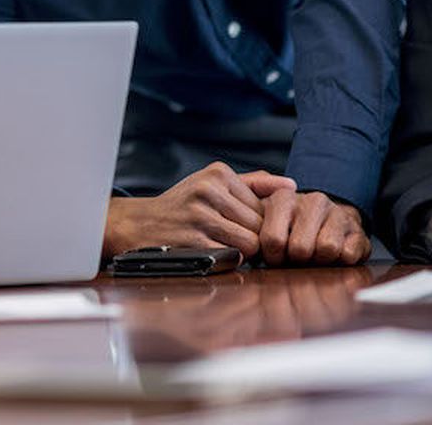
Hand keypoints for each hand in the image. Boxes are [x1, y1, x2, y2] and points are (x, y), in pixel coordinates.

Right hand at [102, 161, 298, 258]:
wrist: (139, 224)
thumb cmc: (182, 205)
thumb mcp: (211, 183)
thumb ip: (253, 183)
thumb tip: (292, 186)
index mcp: (217, 173)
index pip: (265, 205)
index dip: (259, 222)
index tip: (241, 225)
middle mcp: (208, 190)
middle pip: (260, 226)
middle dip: (252, 237)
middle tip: (232, 238)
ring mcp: (200, 216)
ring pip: (250, 243)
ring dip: (242, 250)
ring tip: (223, 244)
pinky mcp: (194, 241)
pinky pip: (233, 257)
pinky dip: (227, 259)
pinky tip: (212, 251)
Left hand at [256, 190, 371, 265]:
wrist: (326, 223)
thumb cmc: (288, 231)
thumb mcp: (262, 227)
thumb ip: (249, 234)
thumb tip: (244, 253)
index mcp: (282, 199)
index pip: (273, 240)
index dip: (274, 257)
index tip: (276, 255)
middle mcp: (312, 201)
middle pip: (300, 248)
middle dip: (297, 260)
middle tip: (297, 256)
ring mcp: (338, 213)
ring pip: (327, 249)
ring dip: (319, 261)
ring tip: (314, 254)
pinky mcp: (359, 230)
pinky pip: (348, 254)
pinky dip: (340, 261)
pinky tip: (334, 255)